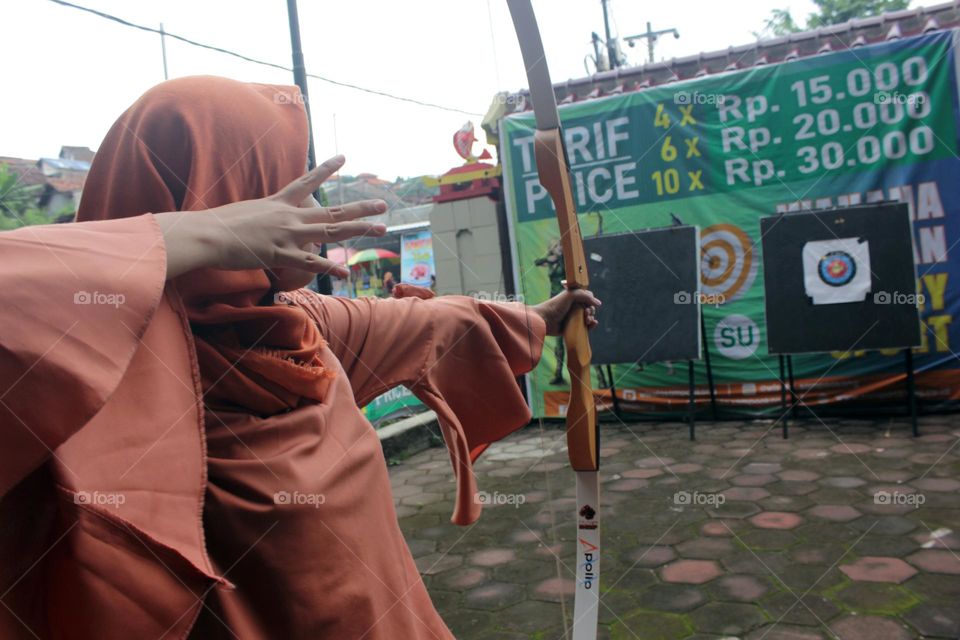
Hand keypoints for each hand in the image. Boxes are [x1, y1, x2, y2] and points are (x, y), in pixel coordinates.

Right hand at [155, 155, 385, 278]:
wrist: (205, 234)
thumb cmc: (218, 226)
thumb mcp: (244, 214)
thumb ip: (260, 218)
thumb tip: (261, 223)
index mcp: (278, 203)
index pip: (307, 181)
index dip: (326, 169)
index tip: (343, 157)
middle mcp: (288, 216)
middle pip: (332, 209)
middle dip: (360, 208)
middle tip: (383, 205)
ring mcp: (287, 234)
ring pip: (331, 230)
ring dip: (358, 230)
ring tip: (381, 229)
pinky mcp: (280, 253)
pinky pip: (310, 261)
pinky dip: (329, 267)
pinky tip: (345, 271)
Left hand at [531, 286, 600, 336]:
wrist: (544, 320)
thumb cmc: (555, 306)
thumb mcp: (570, 295)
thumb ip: (585, 296)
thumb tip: (599, 303)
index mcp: (573, 297)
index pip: (587, 296)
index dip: (590, 300)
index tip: (588, 303)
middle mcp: (574, 306)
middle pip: (589, 307)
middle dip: (591, 310)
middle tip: (586, 313)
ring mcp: (573, 317)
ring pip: (588, 317)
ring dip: (591, 318)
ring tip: (587, 320)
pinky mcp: (573, 327)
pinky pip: (585, 326)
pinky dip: (591, 325)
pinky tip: (593, 324)